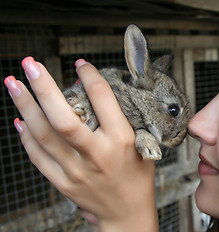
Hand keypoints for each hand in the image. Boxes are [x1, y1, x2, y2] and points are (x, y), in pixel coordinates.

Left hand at [4, 57, 157, 230]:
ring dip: (26, 106)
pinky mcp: (63, 182)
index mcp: (122, 141)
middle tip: (30, 64)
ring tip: (13, 83)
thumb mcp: (143, 146)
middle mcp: (97, 154)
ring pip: (44, 134)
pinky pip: (37, 156)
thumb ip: (124, 121)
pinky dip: (25, 135)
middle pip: (64, 118)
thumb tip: (99, 93)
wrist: (127, 214)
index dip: (89, 77)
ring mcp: (76, 170)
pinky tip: (20, 118)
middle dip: (44, 87)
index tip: (80, 65)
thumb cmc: (137, 177)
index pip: (103, 100)